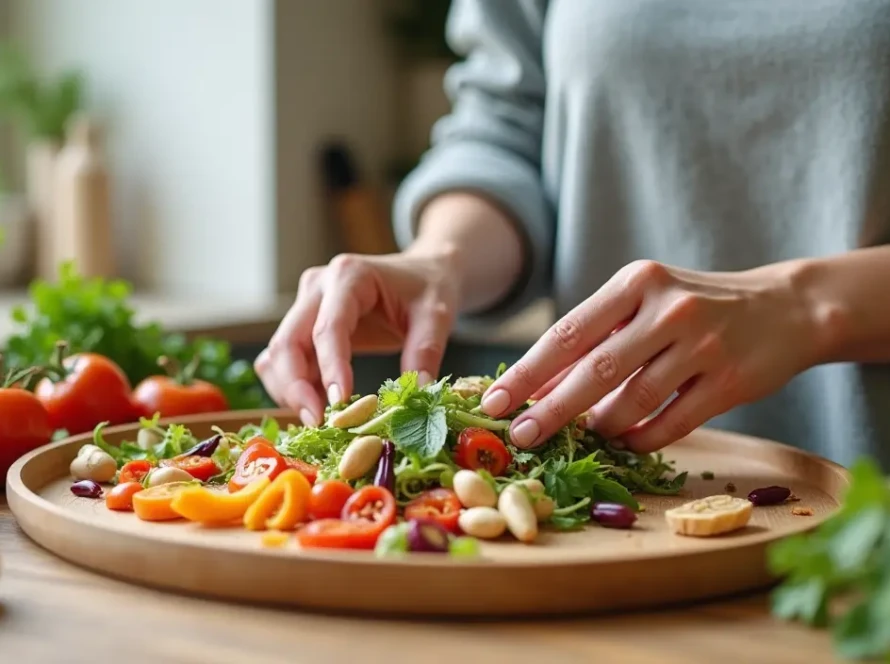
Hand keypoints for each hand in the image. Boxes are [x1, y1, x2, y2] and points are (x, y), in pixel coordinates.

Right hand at [255, 248, 459, 426]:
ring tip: (320, 420)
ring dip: (290, 391)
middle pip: (287, 341)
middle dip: (296, 387)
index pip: (328, 327)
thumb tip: (419, 393)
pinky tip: (317, 407)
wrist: (422, 273)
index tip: (339, 403)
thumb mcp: (437, 314)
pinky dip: (292, 387)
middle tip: (319, 423)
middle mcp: (317, 288)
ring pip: (277, 355)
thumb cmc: (428, 288)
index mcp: (349, 276)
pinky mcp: (303, 327)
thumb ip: (426, 350)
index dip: (330, 367)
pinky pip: (282, 362)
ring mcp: (306, 306)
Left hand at [480, 259, 823, 452]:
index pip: (568, 333)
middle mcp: (667, 310)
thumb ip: (597, 337)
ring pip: (632, 402)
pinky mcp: (728, 382)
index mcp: (636, 283)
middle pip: (594, 371)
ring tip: (584, 436)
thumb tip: (537, 386)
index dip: (527, 372)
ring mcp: (701, 346)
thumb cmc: (694, 306)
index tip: (495, 402)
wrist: (785, 308)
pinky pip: (670, 424)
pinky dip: (641, 439)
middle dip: (551, 410)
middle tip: (520, 437)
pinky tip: (626, 443)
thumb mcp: (644, 302)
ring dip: (600, 427)